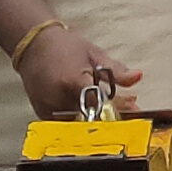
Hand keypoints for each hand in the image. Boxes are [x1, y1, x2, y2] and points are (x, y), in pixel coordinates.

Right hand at [15, 23, 138, 121]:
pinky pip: (66, 124)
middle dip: (112, 115)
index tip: (132, 111)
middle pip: (92, 117)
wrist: (33, 45)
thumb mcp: (95, 54)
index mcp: (72, 81)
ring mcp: (49, 108)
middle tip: (128, 109)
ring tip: (111, 108)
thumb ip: (117, 70)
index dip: (117, 110)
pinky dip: (81, 120)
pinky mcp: (43, 114)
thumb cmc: (65, 47)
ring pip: (80, 123)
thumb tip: (138, 77)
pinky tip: (90, 111)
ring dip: (98, 119)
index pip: (99, 104)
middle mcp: (59, 98)